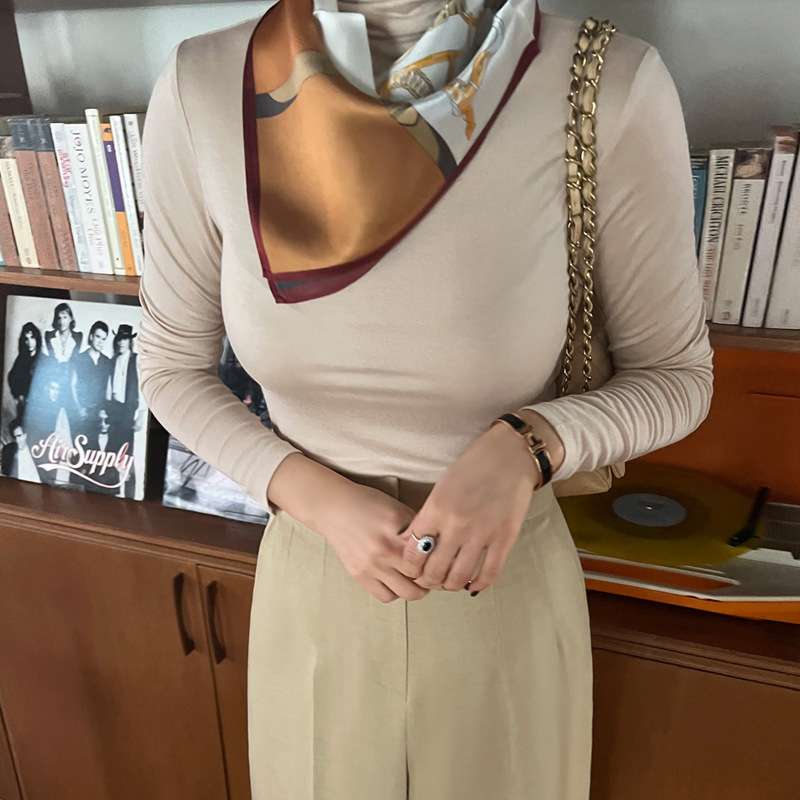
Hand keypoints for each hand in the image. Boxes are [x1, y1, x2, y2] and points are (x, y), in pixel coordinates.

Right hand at [268, 454, 428, 603]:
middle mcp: (385, 549)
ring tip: (416, 581)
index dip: (441, 560)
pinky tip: (396, 582)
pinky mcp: (359, 575)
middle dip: (432, 578)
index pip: (431, 553)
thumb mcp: (397, 508)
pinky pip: (385, 596)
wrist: (333, 509)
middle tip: (434, 574)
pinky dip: (395, 593)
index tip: (444, 561)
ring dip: (416, 589)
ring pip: (407, 592)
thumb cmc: (367, 504)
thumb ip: (416, 528)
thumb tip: (438, 546)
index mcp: (398, 528)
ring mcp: (371, 565)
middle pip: (422, 577)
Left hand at [397, 410, 564, 594]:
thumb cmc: (472, 467)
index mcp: (436, 509)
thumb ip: (428, 516)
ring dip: (450, 585)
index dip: (411, 567)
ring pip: (459, 577)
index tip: (413, 569)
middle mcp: (456, 524)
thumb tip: (414, 542)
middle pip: (434, 570)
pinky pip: (490, 573)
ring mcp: (482, 533)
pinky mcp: (505, 538)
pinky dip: (479, 584)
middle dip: (428, 581)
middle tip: (430, 579)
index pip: (414, 551)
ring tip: (449, 582)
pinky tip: (472, 585)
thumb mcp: (441, 487)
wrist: (509, 456)